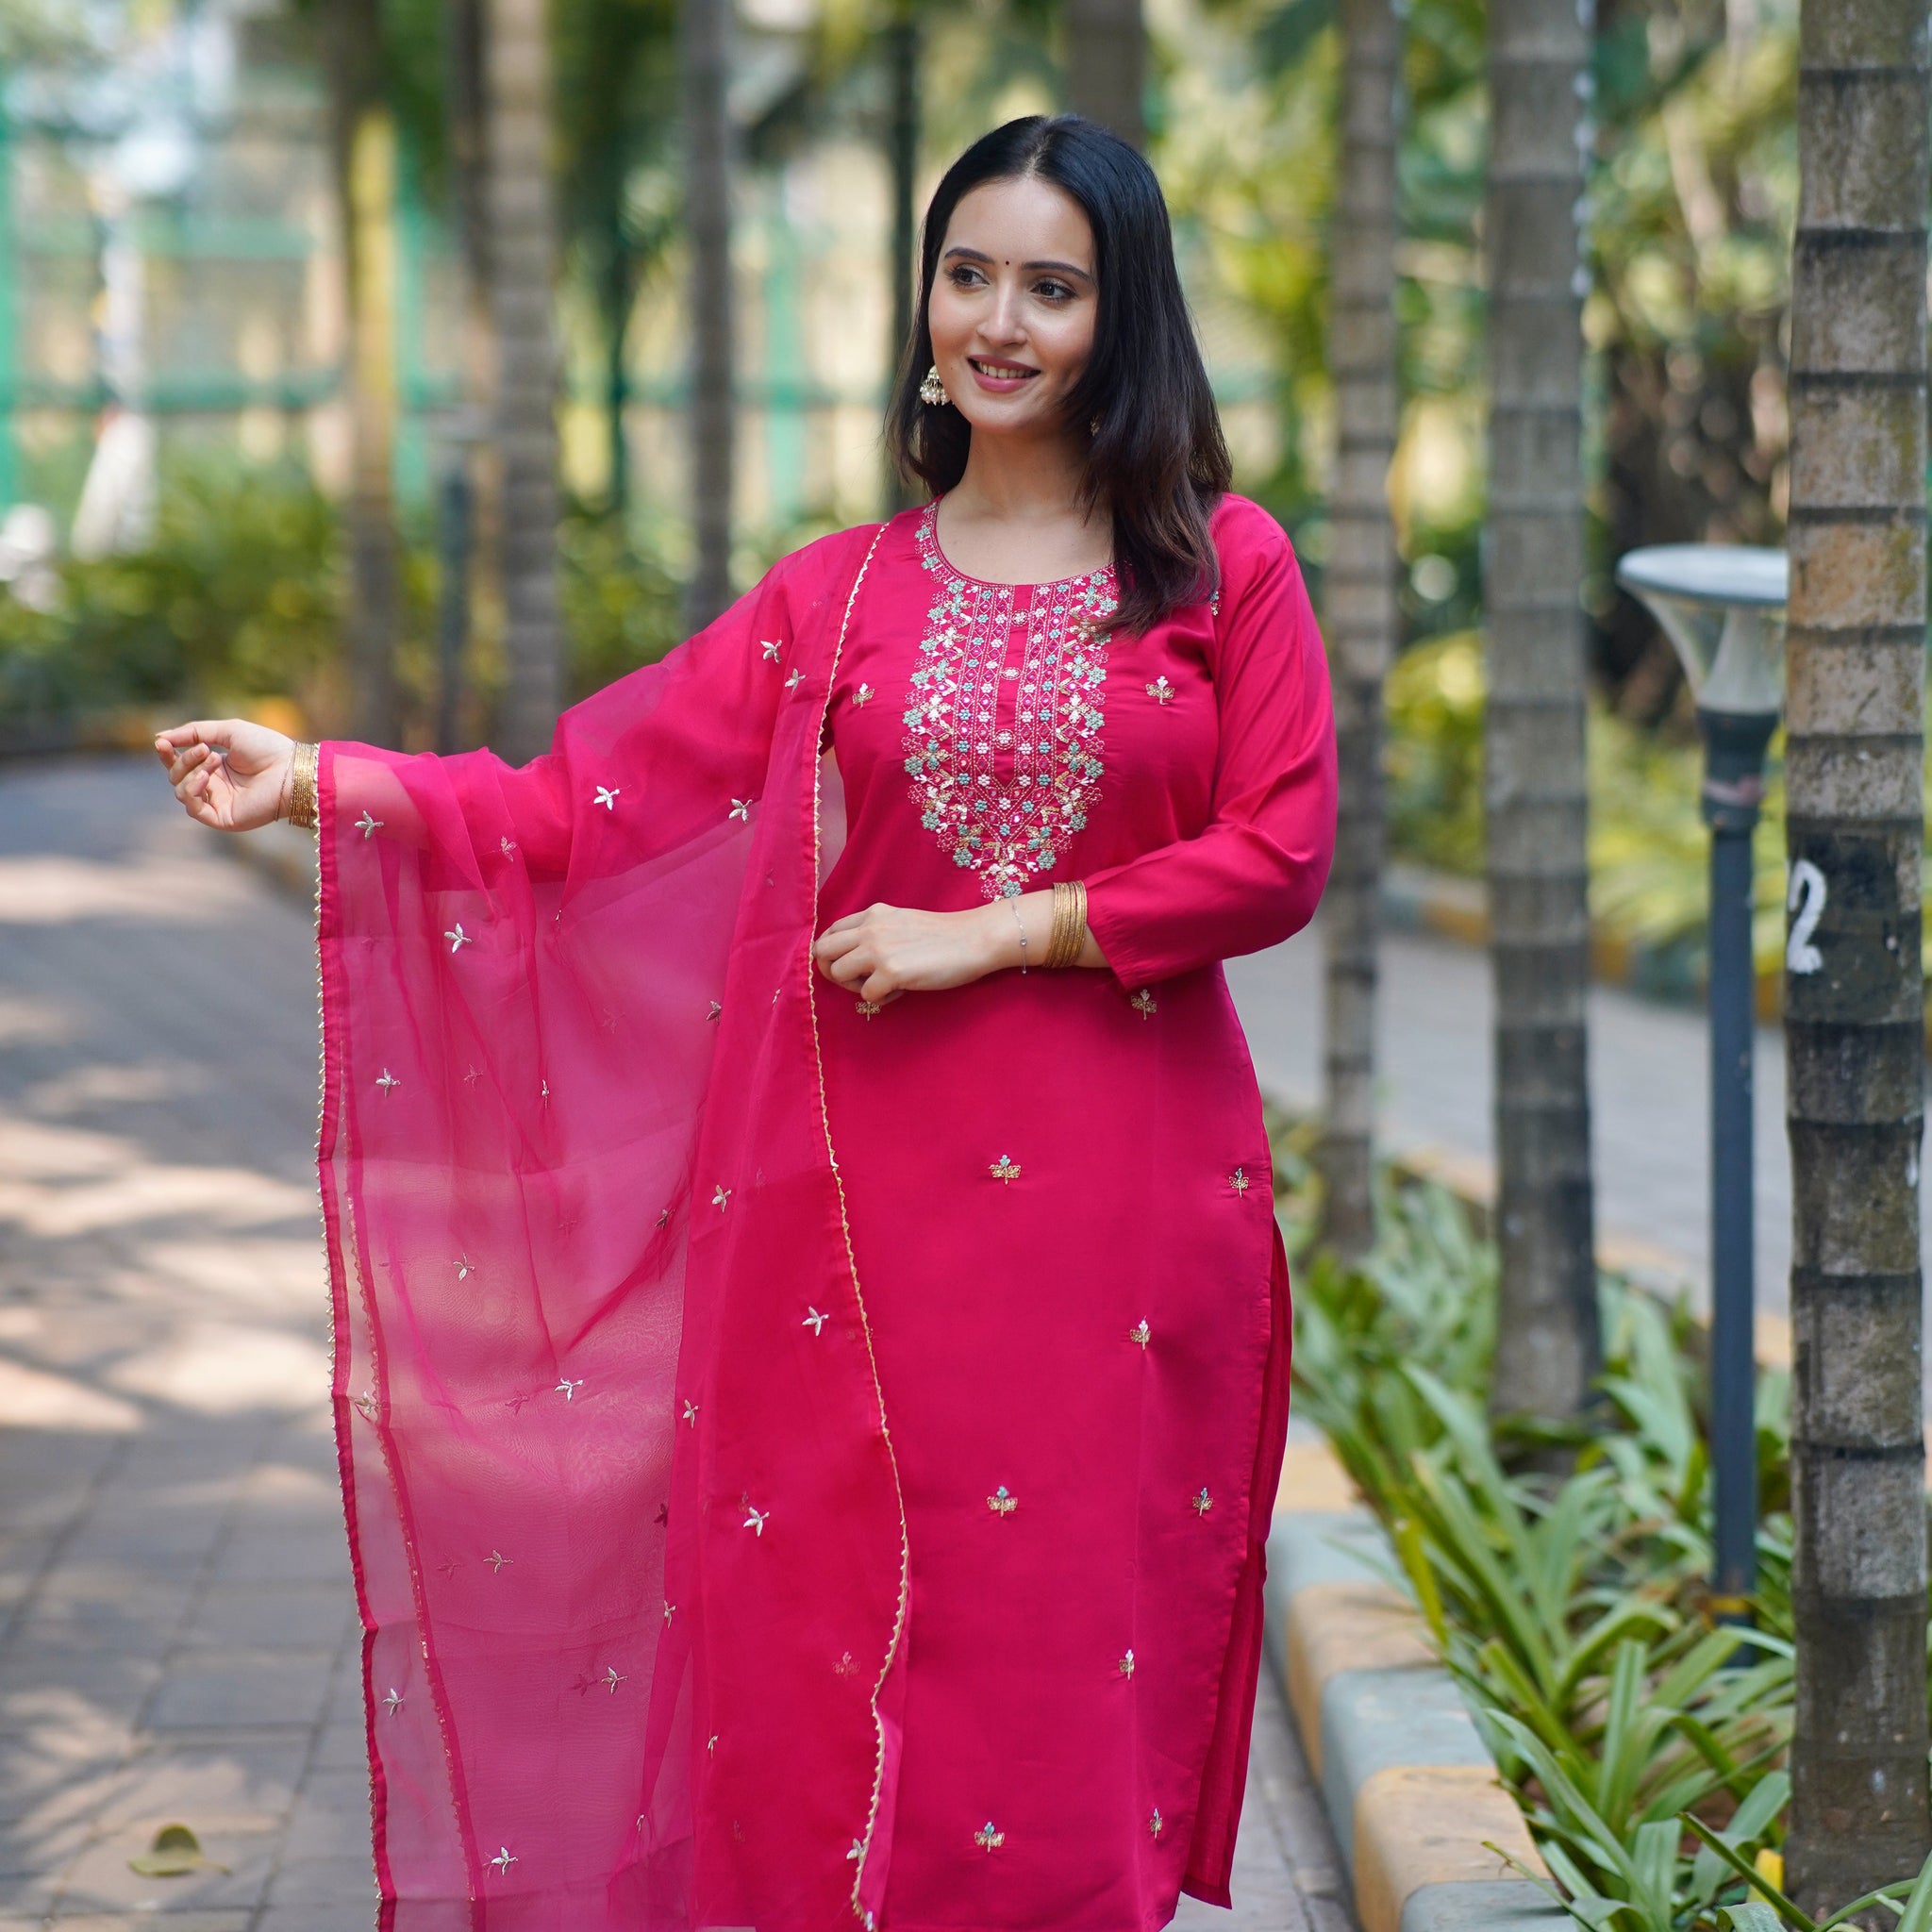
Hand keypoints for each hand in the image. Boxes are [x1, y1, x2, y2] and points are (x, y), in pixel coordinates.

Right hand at [152, 719, 294, 832]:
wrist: (291, 770)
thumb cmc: (267, 748)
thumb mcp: (227, 731)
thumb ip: (194, 732)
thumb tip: (159, 738)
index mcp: (216, 767)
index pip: (180, 763)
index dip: (167, 753)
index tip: (161, 742)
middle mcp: (215, 786)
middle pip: (177, 776)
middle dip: (184, 759)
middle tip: (206, 749)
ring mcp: (218, 803)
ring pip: (181, 791)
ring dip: (191, 772)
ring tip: (214, 758)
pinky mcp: (222, 818)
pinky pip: (193, 808)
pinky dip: (193, 790)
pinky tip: (206, 777)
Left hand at [811, 901, 1004, 1004]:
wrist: (973, 939)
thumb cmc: (943, 935)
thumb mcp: (901, 922)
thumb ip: (876, 932)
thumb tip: (853, 958)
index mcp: (872, 915)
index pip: (830, 933)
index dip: (833, 955)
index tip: (849, 967)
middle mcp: (870, 929)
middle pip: (822, 952)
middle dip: (832, 971)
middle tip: (856, 981)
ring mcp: (879, 950)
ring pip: (837, 973)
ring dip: (854, 987)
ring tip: (880, 986)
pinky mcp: (891, 972)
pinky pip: (866, 995)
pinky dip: (881, 999)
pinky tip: (901, 991)